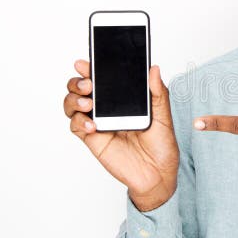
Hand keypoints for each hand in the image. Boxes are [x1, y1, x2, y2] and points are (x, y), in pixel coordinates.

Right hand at [63, 59, 179, 210]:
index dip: (91, 68)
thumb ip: (158, 93)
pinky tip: (93, 124)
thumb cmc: (162, 145)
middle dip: (78, 81)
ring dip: (74, 99)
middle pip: (81, 88)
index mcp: (123, 99)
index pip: (103, 78)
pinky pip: (76, 126)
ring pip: (73, 104)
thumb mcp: (164, 116)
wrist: (158, 174)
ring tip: (89, 102)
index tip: (86, 62)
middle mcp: (107, 108)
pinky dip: (79, 121)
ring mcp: (98, 123)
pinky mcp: (93, 139)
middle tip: (88, 83)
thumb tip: (154, 69)